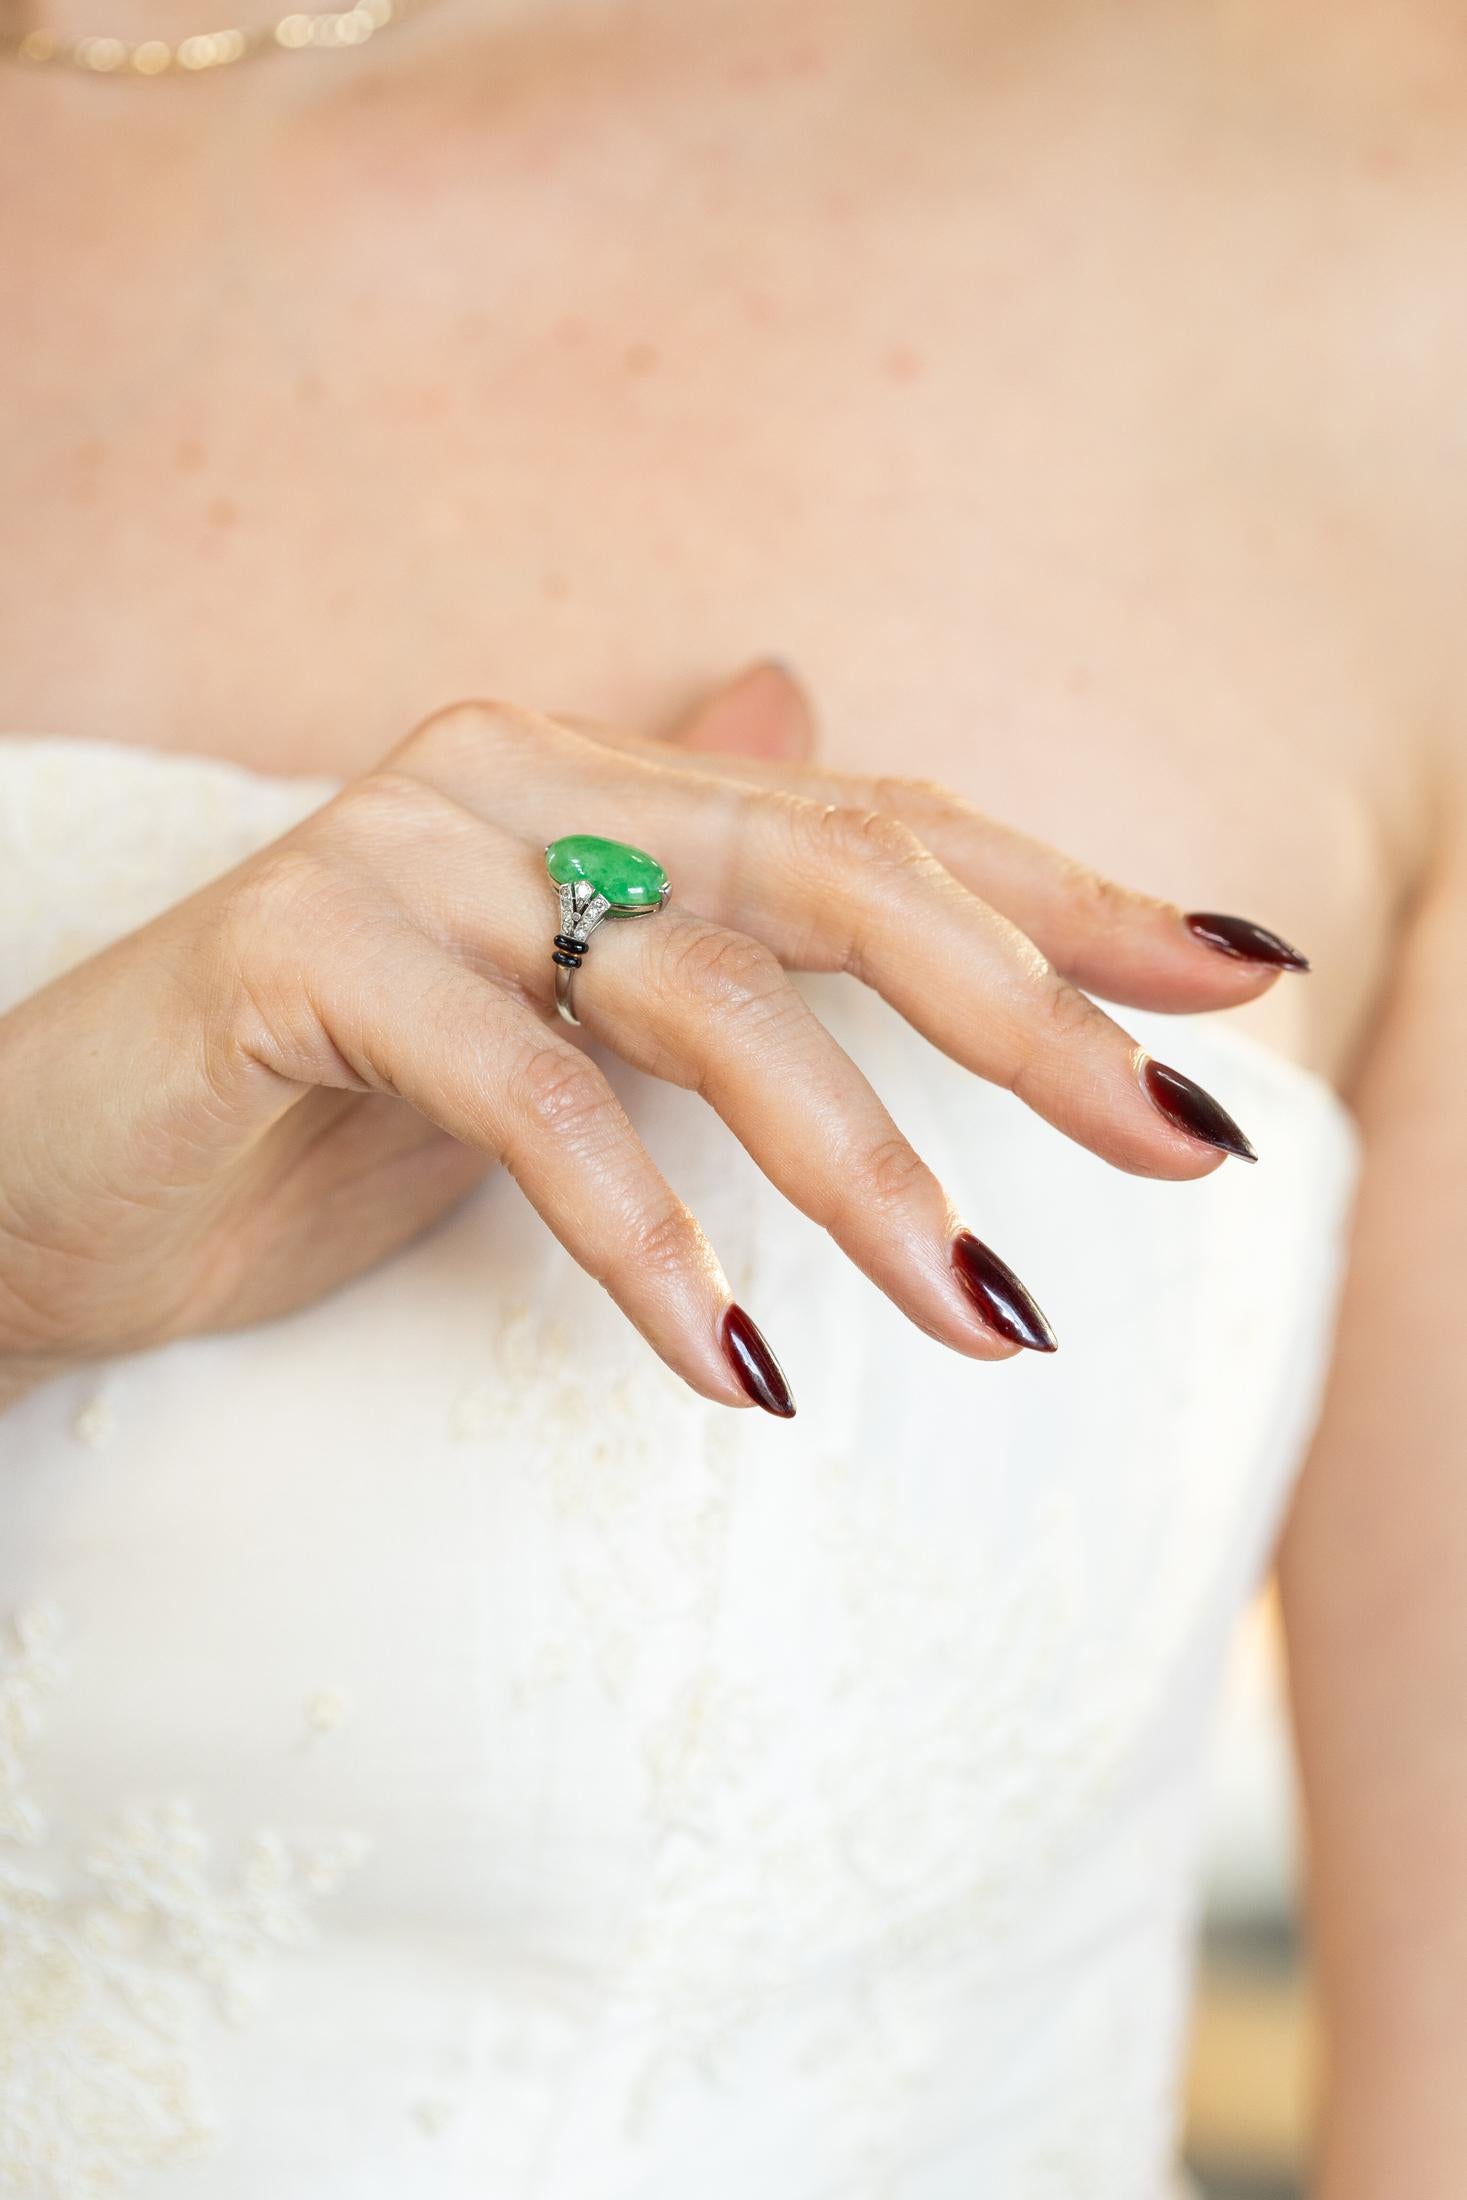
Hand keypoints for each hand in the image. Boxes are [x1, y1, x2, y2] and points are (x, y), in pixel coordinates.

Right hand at [0, 666, 1304, 1415]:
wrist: (51, 1164)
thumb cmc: (320, 1102)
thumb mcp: (550, 1014)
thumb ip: (691, 895)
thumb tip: (819, 723)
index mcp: (593, 781)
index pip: (877, 822)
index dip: (1065, 896)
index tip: (1233, 987)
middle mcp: (514, 776)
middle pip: (832, 872)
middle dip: (1025, 1017)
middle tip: (1175, 1147)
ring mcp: (403, 851)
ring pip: (696, 989)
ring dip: (862, 1170)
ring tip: (982, 1321)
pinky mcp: (298, 956)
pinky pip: (524, 1096)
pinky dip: (641, 1230)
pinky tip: (730, 1362)